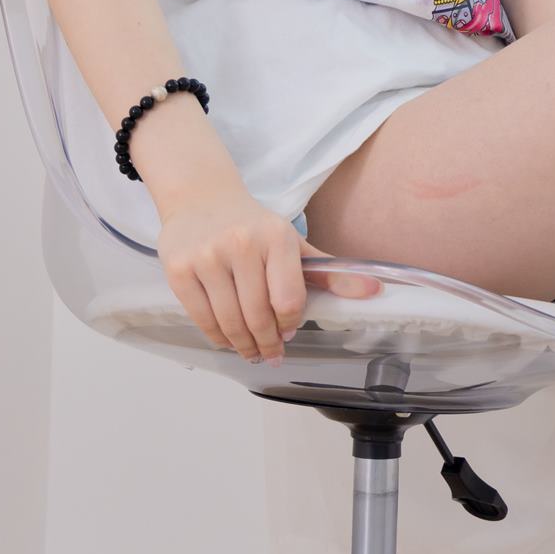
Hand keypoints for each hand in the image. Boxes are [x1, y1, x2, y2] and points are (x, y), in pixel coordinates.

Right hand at [154, 187, 382, 363]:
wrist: (201, 199)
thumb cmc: (252, 226)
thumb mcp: (293, 243)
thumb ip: (329, 272)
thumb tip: (374, 291)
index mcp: (276, 237)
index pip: (288, 299)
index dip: (289, 325)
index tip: (289, 334)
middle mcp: (241, 244)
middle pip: (257, 316)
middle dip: (267, 343)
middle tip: (271, 354)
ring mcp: (207, 257)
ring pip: (229, 321)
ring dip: (243, 345)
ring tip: (251, 351)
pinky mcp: (180, 270)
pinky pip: (201, 318)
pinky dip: (217, 337)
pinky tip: (227, 340)